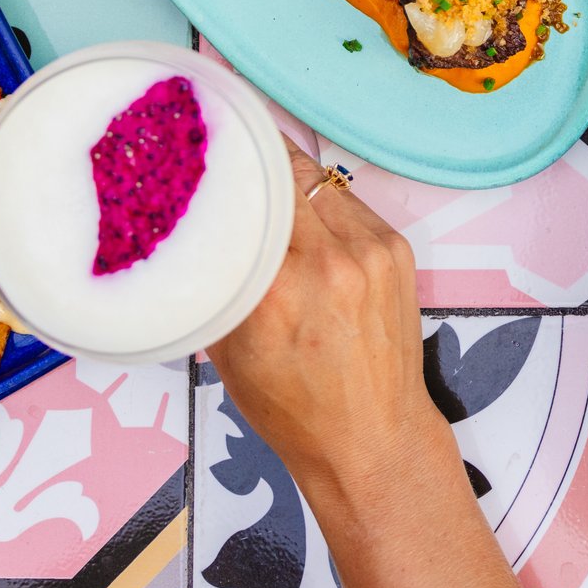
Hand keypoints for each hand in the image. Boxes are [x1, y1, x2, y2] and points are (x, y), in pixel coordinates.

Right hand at [202, 144, 445, 506]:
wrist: (373, 439)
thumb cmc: (294, 409)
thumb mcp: (228, 350)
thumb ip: (214, 283)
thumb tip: (190, 230)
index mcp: (278, 289)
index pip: (250, 190)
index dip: (226, 163)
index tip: (203, 148)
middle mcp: (330, 261)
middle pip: (286, 172)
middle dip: (256, 164)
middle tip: (228, 160)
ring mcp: (371, 251)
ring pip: (320, 182)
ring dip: (291, 184)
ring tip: (264, 191)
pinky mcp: (397, 249)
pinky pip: (348, 204)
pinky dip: (322, 207)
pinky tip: (305, 224)